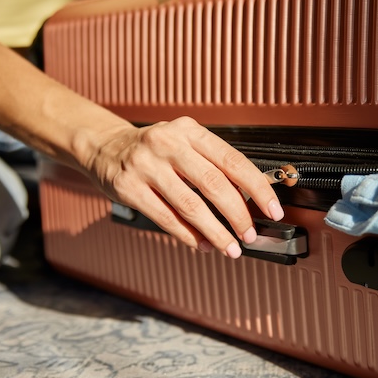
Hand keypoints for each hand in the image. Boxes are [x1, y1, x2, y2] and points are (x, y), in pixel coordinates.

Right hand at [86, 117, 283, 257]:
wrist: (104, 147)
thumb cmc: (155, 149)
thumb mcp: (186, 143)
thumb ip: (214, 164)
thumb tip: (253, 196)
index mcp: (190, 131)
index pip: (233, 161)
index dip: (258, 188)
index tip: (273, 209)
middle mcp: (168, 144)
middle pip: (214, 184)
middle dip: (238, 215)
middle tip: (250, 234)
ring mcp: (146, 166)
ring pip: (190, 206)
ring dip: (215, 232)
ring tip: (230, 247)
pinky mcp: (129, 188)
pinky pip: (166, 218)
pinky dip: (188, 236)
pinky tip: (203, 245)